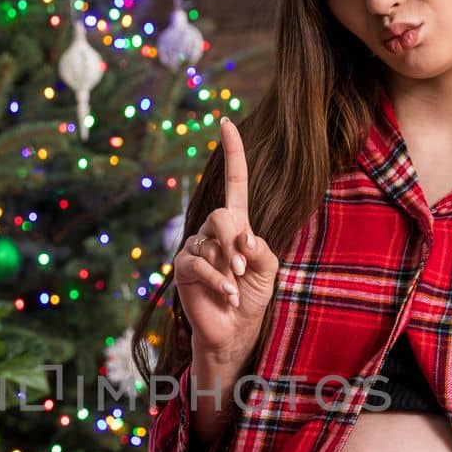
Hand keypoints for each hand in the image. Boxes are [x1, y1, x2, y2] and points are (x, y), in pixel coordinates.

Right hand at [174, 117, 278, 366]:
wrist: (236, 329)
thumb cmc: (253, 296)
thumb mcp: (268, 268)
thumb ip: (259, 248)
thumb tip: (241, 236)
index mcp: (237, 224)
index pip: (235, 182)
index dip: (232, 152)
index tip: (226, 121)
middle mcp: (213, 231)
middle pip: (222, 215)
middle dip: (235, 241)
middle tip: (242, 268)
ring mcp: (195, 248)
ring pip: (210, 240)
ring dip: (228, 266)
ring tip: (236, 287)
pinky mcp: (183, 268)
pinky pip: (198, 264)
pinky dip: (218, 281)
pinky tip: (229, 296)